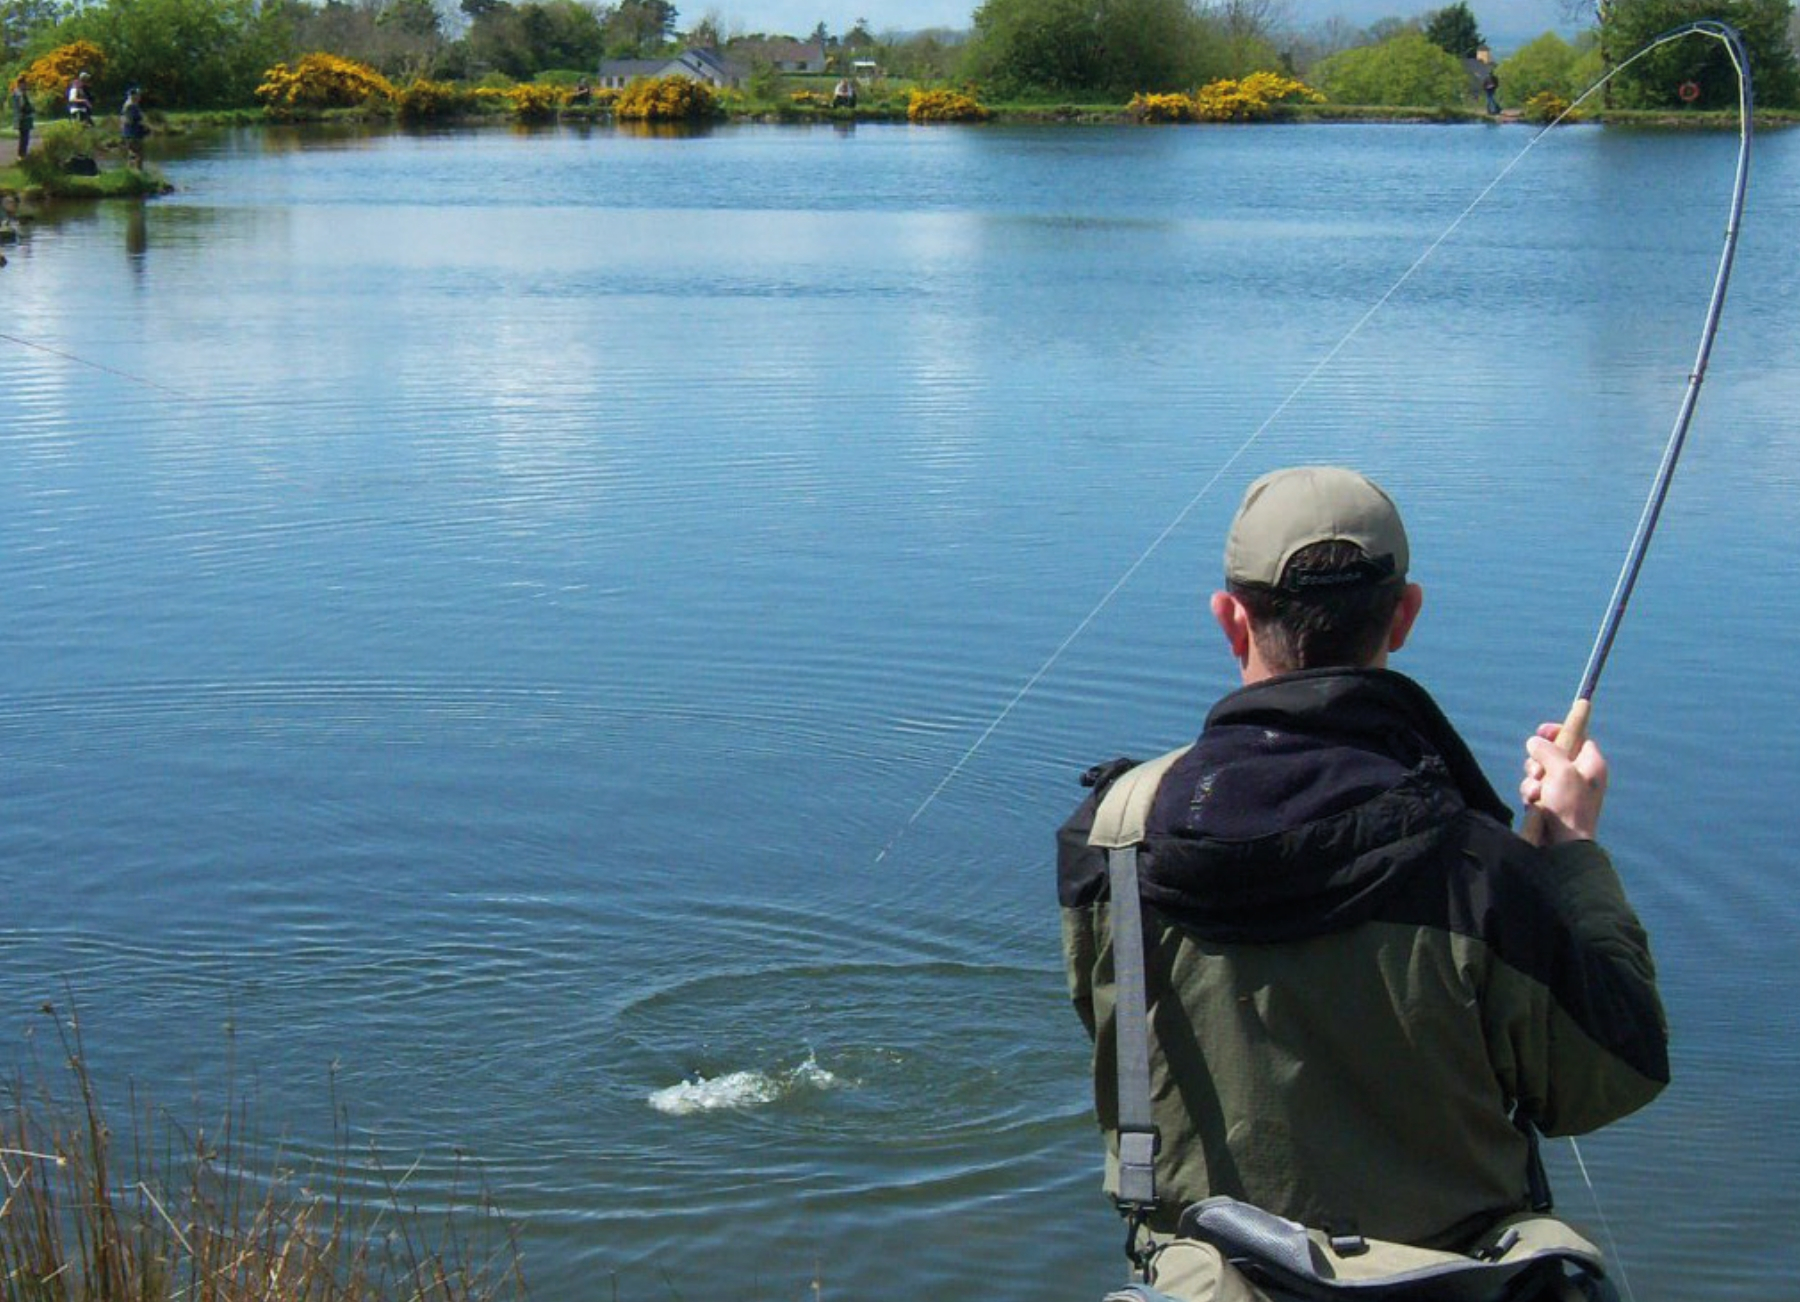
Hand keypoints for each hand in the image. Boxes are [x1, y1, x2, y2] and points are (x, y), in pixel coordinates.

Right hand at [1520, 723, 1607, 843]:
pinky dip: (1530, 794)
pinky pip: (1534, 788)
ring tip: (1536, 794)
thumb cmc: (1569, 806)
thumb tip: (1534, 742)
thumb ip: (1547, 750)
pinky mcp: (1551, 803)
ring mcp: (1564, 790)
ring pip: (1539, 771)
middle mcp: (1579, 775)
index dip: (1559, 731)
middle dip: (1538, 760)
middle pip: (1552, 753)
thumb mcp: (1561, 770)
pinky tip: (1532, 803)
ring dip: (1531, 780)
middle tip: (1538, 772)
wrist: (1564, 845)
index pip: (1578, 736)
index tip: (1542, 731)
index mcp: (1591, 764)